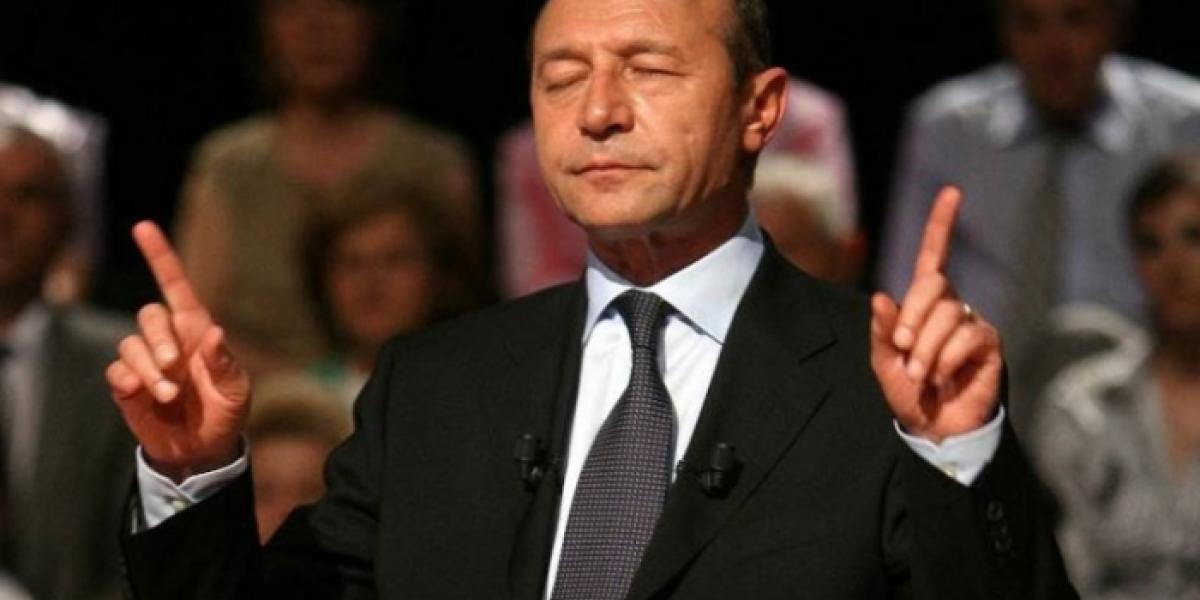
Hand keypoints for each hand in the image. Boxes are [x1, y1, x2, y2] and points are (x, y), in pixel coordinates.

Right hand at [106, 221, 249, 481]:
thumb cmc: (227, 411)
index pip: (175, 285)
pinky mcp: (127, 386)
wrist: (205, 449)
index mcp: (196, 330)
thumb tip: (213, 332)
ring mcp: (146, 361)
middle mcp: (168, 339)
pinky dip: (129, 380)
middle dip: (158, 338)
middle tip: (175, 366)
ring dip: (148, 368)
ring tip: (170, 395)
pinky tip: (144, 396)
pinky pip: (117, 371)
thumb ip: (224, 362)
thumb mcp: (236, 389)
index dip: (159, 256)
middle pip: (148, 315)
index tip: (142, 227)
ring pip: (130, 344)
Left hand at [870, 187, 1002, 442]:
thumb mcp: (884, 362)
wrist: (935, 427)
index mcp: (922, 305)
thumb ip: (882, 332)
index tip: (952, 192)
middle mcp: (950, 307)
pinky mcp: (989, 343)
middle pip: (932, 285)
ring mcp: (971, 323)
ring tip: (921, 374)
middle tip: (902, 349)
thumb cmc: (909, 393)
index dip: (941, 225)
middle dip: (911, 317)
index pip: (933, 257)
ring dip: (925, 349)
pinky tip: (943, 376)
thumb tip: (883, 297)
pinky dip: (946, 358)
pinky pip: (966, 335)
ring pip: (946, 314)